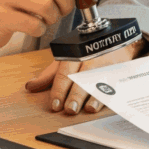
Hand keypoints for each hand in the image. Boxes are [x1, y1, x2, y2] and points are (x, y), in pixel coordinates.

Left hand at [26, 40, 144, 113]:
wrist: (115, 38)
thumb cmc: (86, 51)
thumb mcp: (67, 58)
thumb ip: (49, 74)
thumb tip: (30, 87)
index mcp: (75, 54)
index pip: (65, 73)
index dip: (59, 90)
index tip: (55, 105)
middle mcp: (91, 58)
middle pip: (82, 77)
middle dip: (76, 94)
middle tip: (70, 109)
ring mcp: (107, 64)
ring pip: (100, 80)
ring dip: (94, 95)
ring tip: (88, 108)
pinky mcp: (119, 70)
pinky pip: (116, 82)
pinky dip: (111, 93)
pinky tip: (106, 102)